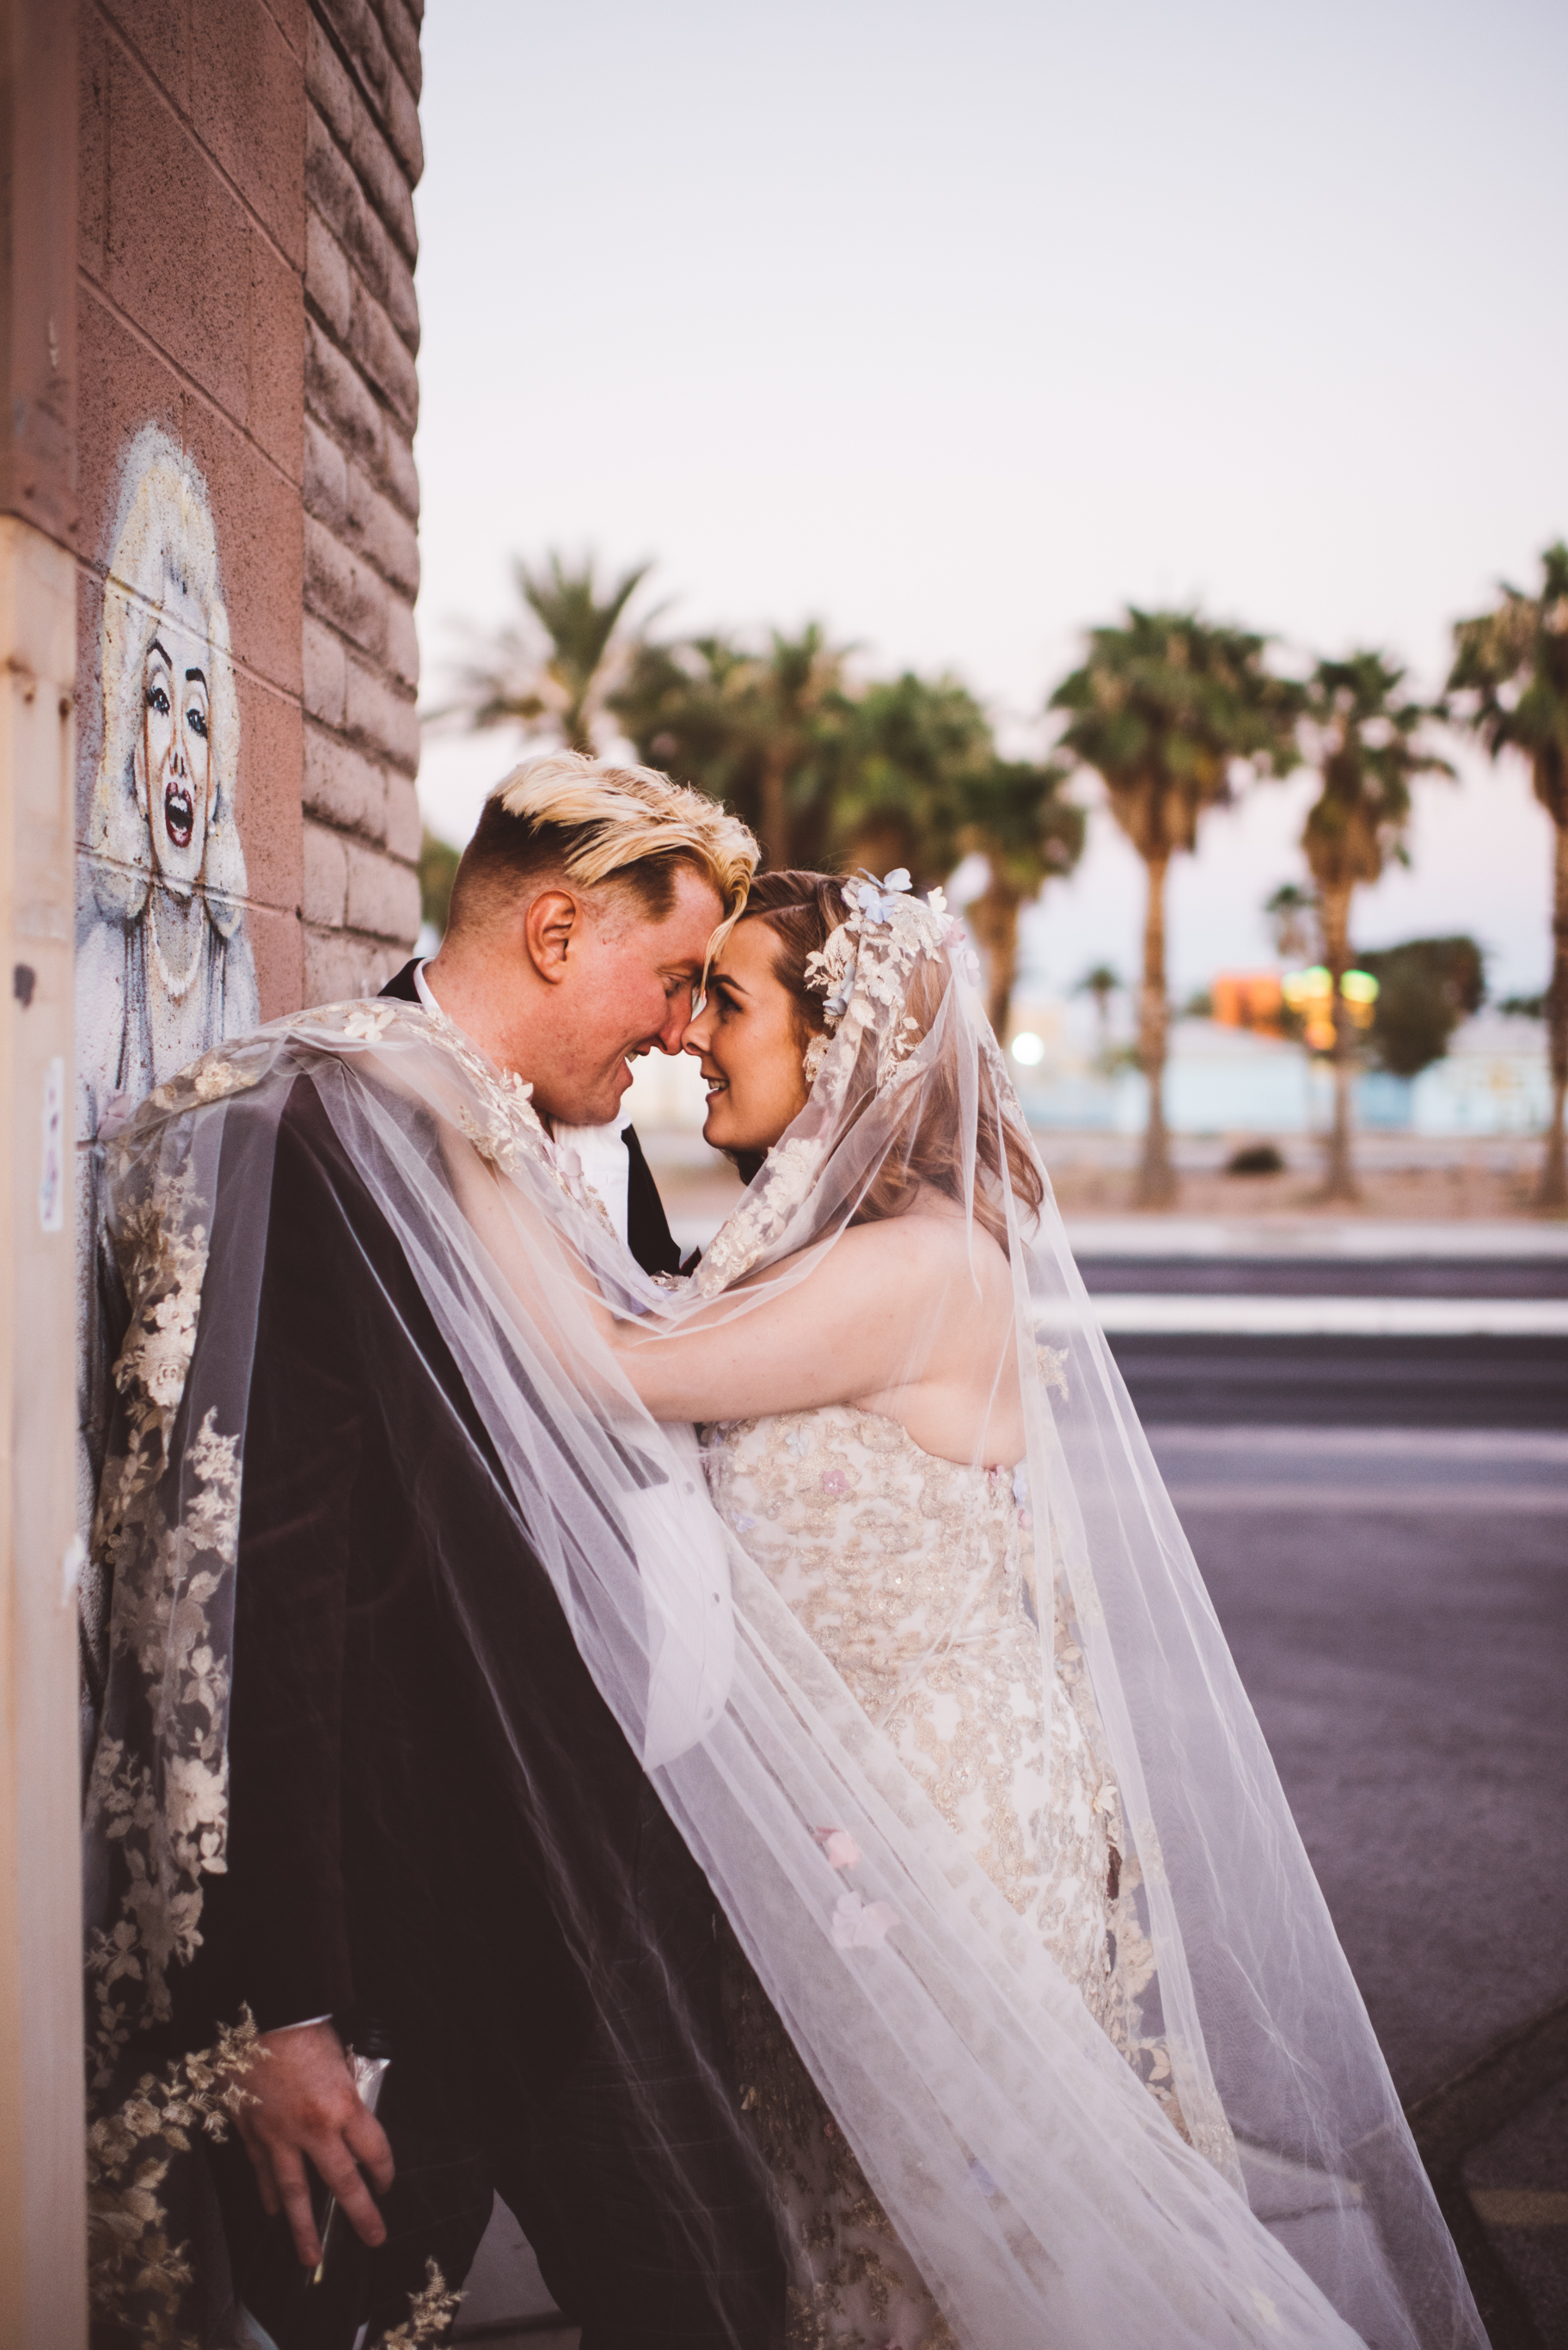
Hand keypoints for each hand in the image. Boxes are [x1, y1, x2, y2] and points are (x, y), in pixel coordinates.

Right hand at [233, 2020, 394, 2266]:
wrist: (257, 2015)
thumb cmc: (303, 2028)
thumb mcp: (341, 2058)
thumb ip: (346, 2092)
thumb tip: (349, 2117)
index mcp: (342, 2106)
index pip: (374, 2150)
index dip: (384, 2171)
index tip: (386, 2184)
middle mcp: (313, 2129)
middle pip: (342, 2182)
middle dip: (360, 2213)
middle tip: (373, 2237)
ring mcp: (279, 2135)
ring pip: (294, 2192)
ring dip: (303, 2226)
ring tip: (310, 2255)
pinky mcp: (251, 2133)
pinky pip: (262, 2171)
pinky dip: (267, 2193)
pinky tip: (271, 2210)